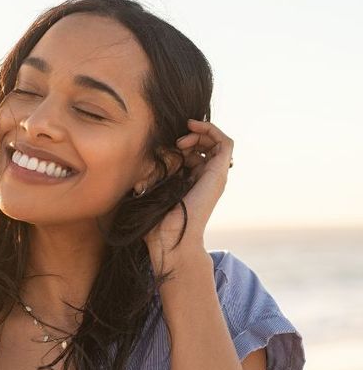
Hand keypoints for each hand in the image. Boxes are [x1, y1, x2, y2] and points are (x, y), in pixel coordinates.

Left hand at [143, 119, 233, 262]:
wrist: (171, 240)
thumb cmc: (157, 223)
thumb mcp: (150, 191)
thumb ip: (150, 177)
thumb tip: (144, 166)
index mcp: (191, 182)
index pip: (194, 154)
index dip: (181, 144)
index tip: (166, 146)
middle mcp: (206, 178)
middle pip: (206, 146)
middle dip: (191, 137)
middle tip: (176, 142)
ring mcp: (214, 176)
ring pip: (217, 142)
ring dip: (201, 133)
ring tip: (182, 140)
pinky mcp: (218, 174)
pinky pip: (226, 143)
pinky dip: (212, 130)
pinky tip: (194, 129)